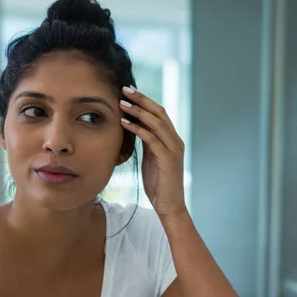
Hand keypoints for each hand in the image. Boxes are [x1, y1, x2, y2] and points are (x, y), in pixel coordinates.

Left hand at [120, 86, 186, 217]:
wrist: (169, 206)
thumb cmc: (158, 184)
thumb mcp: (151, 159)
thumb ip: (147, 143)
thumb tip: (134, 127)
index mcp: (172, 139)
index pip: (159, 113)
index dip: (144, 101)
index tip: (127, 92)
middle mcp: (175, 141)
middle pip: (159, 112)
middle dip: (141, 99)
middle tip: (124, 89)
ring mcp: (174, 149)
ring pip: (156, 122)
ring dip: (137, 111)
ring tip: (121, 103)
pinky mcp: (168, 159)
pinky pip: (152, 139)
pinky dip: (138, 129)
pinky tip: (124, 123)